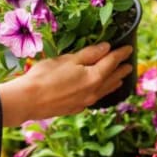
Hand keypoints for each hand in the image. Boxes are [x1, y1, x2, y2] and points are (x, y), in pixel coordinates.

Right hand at [0, 42, 133, 126]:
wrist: (28, 101)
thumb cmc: (45, 76)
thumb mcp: (67, 59)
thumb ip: (88, 54)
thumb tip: (106, 48)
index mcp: (93, 77)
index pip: (111, 62)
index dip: (120, 54)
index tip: (128, 49)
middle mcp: (93, 91)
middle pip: (112, 78)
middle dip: (121, 70)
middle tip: (129, 65)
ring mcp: (85, 102)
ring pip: (105, 91)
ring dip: (114, 83)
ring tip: (120, 80)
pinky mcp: (75, 108)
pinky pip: (95, 99)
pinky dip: (102, 92)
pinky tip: (99, 92)